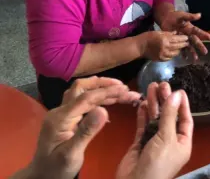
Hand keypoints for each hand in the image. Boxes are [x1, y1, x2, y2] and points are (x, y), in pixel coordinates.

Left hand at [25, 77, 139, 178]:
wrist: (40, 177)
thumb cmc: (56, 169)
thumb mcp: (71, 154)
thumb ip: (86, 132)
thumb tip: (104, 110)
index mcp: (60, 118)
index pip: (86, 98)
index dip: (106, 92)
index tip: (125, 90)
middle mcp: (59, 111)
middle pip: (82, 87)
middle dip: (103, 84)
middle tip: (123, 87)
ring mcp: (61, 113)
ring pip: (82, 92)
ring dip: (101, 89)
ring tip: (121, 92)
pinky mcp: (66, 117)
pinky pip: (82, 101)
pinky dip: (97, 98)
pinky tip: (109, 102)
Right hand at [116, 82, 193, 178]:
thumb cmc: (157, 163)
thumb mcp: (167, 138)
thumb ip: (170, 116)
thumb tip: (176, 94)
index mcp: (183, 142)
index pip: (185, 119)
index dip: (182, 104)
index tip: (178, 90)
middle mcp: (170, 141)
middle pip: (169, 116)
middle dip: (165, 101)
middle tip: (161, 84)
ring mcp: (154, 142)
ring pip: (155, 119)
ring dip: (153, 104)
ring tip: (150, 87)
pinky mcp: (140, 144)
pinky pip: (143, 126)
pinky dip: (142, 115)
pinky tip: (141, 103)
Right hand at [143, 30, 188, 60]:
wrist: (139, 47)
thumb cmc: (148, 37)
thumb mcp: (158, 32)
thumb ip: (168, 33)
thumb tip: (176, 33)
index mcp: (165, 40)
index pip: (177, 39)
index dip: (183, 38)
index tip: (187, 37)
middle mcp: (165, 48)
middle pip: (178, 46)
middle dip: (184, 44)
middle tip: (187, 42)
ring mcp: (163, 55)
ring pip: (176, 53)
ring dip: (179, 50)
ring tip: (181, 47)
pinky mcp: (161, 59)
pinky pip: (170, 57)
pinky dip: (173, 54)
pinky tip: (174, 51)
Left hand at [159, 11, 209, 57]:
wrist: (166, 19)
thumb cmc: (175, 16)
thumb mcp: (182, 15)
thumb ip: (190, 16)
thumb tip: (199, 15)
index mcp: (190, 28)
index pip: (198, 31)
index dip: (203, 34)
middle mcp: (188, 34)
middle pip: (195, 41)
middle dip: (200, 46)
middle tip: (205, 52)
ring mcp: (183, 39)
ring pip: (189, 46)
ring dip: (193, 52)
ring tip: (195, 59)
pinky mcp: (177, 42)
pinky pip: (181, 48)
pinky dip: (183, 53)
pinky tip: (185, 58)